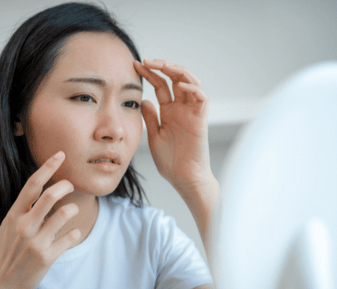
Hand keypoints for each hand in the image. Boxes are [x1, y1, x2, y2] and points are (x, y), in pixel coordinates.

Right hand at [0, 151, 80, 288]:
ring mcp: (35, 242)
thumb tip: (41, 189)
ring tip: (71, 211)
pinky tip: (71, 234)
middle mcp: (24, 226)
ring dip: (73, 209)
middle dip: (65, 185)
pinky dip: (75, 233)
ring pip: (64, 213)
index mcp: (14, 215)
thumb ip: (23, 209)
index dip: (48, 167)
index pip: (32, 184)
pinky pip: (71, 237)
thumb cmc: (8, 252)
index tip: (60, 154)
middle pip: (50, 195)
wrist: (2, 284)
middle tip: (70, 185)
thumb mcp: (8, 226)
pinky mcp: (47, 257)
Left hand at [134, 59, 212, 191]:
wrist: (183, 179)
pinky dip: (193, 88)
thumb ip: (150, 118)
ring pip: (191, 82)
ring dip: (178, 71)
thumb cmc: (170, 161)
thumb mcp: (154, 136)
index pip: (161, 85)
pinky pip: (201, 98)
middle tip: (146, 61)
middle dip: (162, 66)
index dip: (149, 73)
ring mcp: (192, 113)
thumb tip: (143, 100)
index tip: (134, 64)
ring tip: (163, 66)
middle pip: (175, 78)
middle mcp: (181, 108)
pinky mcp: (201, 120)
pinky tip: (179, 84)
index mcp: (169, 111)